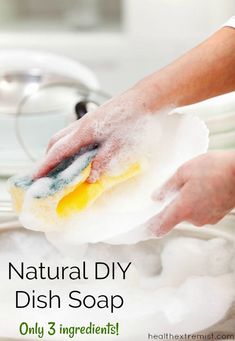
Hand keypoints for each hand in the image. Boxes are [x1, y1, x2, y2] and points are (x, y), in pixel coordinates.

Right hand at [33, 87, 149, 181]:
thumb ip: (104, 162)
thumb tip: (91, 178)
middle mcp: (82, 125)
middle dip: (48, 159)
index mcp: (85, 132)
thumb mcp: (120, 146)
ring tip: (60, 167)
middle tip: (46, 175)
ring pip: (64, 137)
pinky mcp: (94, 121)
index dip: (45, 166)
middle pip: (56, 142)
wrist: (145, 100)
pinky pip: (74, 134)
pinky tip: (78, 154)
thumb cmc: (135, 121)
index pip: (58, 151)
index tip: (35, 177)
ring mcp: (87, 121)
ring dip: (58, 152)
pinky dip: (69, 146)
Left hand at [148, 151, 234, 236]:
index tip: (145, 227)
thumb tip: (156, 196)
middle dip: (174, 203)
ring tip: (197, 183)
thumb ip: (167, 186)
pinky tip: (206, 187)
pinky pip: (202, 211)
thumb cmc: (215, 169)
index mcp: (182, 209)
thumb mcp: (184, 172)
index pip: (161, 226)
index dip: (152, 227)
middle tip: (178, 187)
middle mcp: (194, 218)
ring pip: (190, 212)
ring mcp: (207, 218)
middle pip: (176, 216)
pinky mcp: (218, 216)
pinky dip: (200, 202)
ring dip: (189, 201)